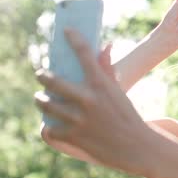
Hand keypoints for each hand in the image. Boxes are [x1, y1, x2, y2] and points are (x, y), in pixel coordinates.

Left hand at [35, 28, 154, 175]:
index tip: (66, 30)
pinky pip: (50, 129)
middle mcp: (88, 99)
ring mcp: (79, 119)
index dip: (73, 38)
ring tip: (41, 99)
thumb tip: (106, 45)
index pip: (84, 53)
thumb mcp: (118, 92)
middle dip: (42, 76)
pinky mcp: (74, 137)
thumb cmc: (127, 116)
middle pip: (51, 80)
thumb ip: (107, 69)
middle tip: (42, 75)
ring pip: (46, 104)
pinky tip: (52, 125)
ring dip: (41, 100)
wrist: (136, 146)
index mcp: (101, 84)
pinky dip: (50, 127)